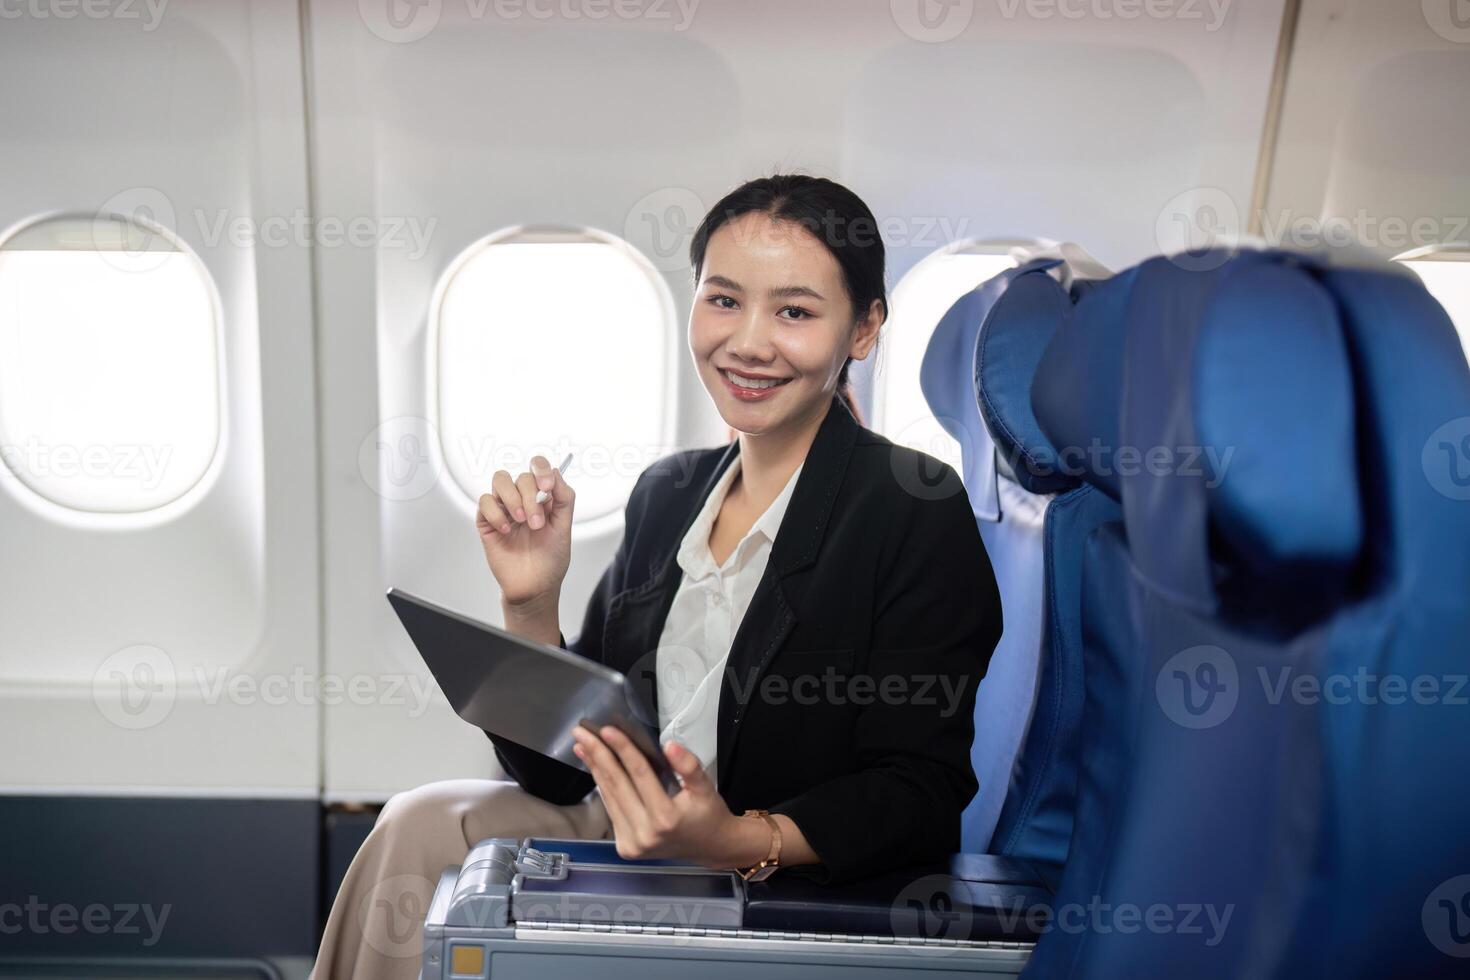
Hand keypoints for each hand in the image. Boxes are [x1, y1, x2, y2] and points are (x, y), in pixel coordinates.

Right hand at [477, 455, 573, 609]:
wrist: (535, 585)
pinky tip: (506, 531)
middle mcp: (522, 498)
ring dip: (513, 498)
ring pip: (500, 480)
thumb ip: (564, 497)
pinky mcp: (487, 521)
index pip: (537, 466)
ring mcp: (504, 508)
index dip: (540, 469)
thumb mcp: (564, 527)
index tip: (547, 486)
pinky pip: (485, 502)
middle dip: (531, 497)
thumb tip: (555, 472)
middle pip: (521, 476)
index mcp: (542, 496)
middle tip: (537, 522)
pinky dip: (496, 514)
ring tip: (521, 521)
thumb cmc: (550, 558)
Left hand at [572, 725, 745, 867]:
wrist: (711, 848)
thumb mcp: (705, 787)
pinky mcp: (625, 848)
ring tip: (582, 746)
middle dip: (598, 755)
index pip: (639, 774)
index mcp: (666, 818)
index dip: (622, 749)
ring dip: (594, 769)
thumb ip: (688, 766)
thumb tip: (669, 745)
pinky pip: (611, 810)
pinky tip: (595, 768)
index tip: (606, 729)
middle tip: (581, 732)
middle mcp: (645, 834)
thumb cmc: (708, 814)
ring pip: (609, 797)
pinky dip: (603, 787)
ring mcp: (632, 844)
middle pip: (617, 785)